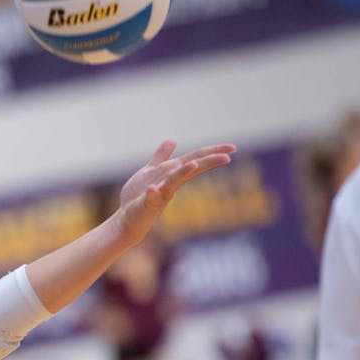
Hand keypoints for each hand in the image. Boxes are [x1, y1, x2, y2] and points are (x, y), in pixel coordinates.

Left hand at [114, 140, 234, 245]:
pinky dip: (152, 194)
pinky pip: (150, 199)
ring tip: (194, 164)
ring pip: (173, 182)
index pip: (195, 159)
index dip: (212, 152)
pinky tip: (152, 189)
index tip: (233, 148)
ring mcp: (159, 195)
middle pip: (191, 169)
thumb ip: (161, 157)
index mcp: (171, 173)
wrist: (126, 219)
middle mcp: (169, 184)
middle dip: (208, 162)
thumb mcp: (150, 171)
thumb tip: (172, 140)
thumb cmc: (139, 197)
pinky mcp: (146, 205)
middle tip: (228, 156)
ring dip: (182, 173)